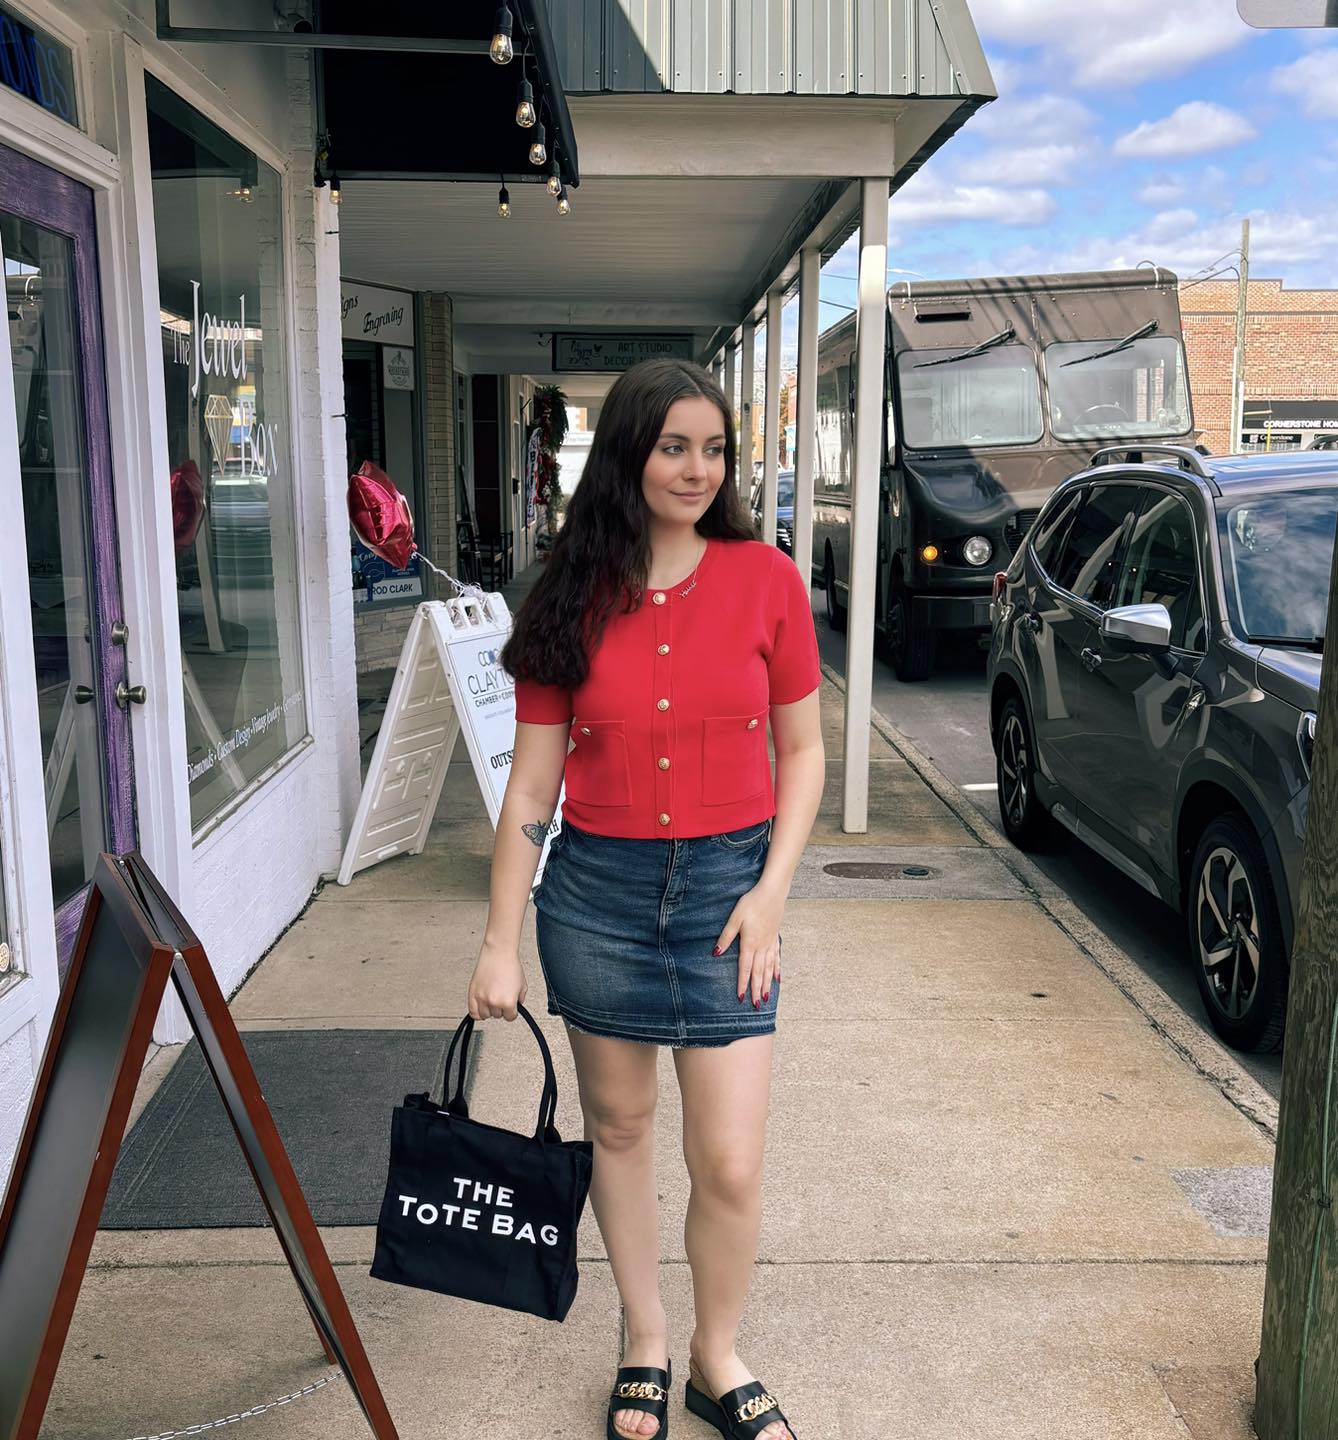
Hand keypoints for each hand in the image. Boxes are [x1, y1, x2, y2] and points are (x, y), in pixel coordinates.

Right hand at [468, 939, 527, 1020]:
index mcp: (508, 1002)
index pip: (510, 1017)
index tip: (511, 1007)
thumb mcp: (522, 985)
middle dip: (500, 1008)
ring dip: (489, 1009)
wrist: (499, 953)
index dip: (512, 1011)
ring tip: (492, 999)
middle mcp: (494, 1002)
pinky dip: (477, 1013)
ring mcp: (482, 998)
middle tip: (501, 998)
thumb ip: (520, 999)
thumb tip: (516, 1005)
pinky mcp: (472, 993)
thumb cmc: (510, 965)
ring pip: (485, 1015)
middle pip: (497, 1016)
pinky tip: (481, 1007)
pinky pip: (472, 1012)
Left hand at [714, 880, 785, 1008]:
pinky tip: (778, 978)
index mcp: (750, 943)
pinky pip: (777, 958)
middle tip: (756, 1005)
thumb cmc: (752, 903)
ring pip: (769, 968)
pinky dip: (777, 969)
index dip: (742, 984)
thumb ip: (726, 937)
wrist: (772, 892)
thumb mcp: (735, 918)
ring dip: (766, 983)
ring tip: (766, 997)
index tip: (741, 998)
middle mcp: (762, 946)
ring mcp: (770, 943)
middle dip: (756, 989)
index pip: (745, 968)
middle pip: (758, 972)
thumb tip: (716, 953)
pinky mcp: (775, 937)